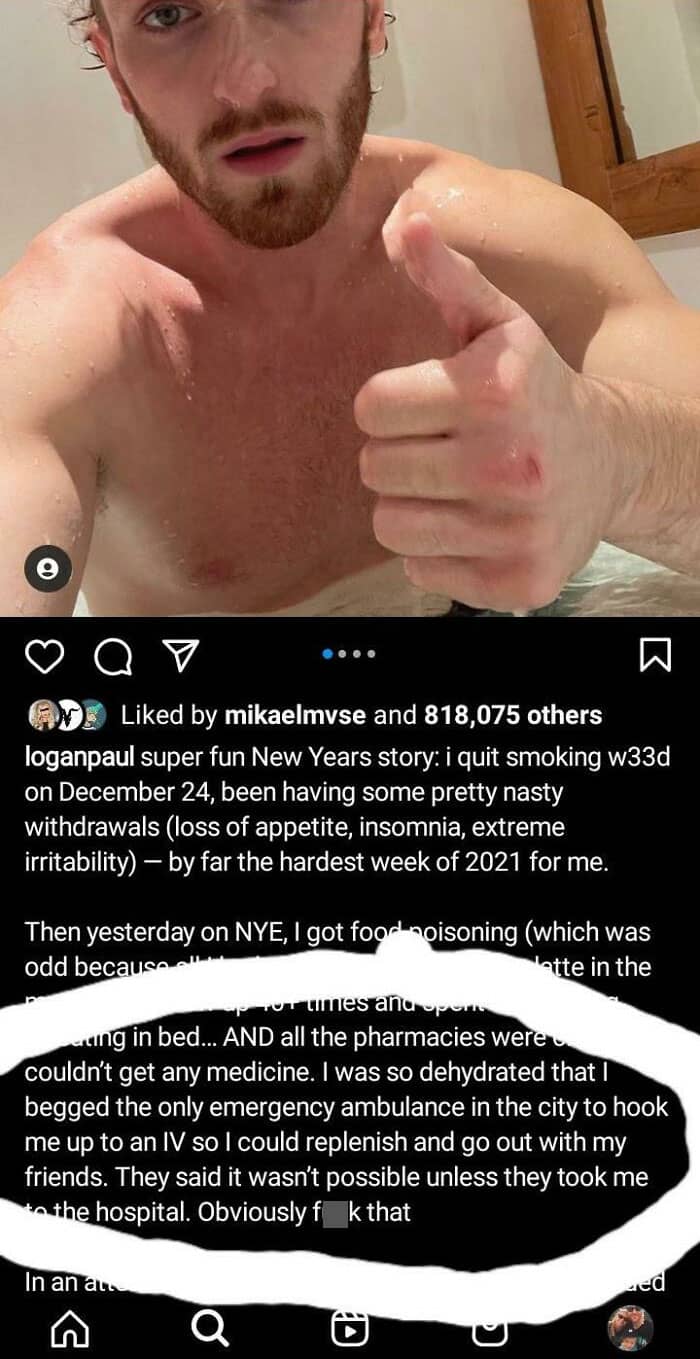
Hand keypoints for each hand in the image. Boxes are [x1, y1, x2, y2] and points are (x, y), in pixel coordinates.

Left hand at [354, 209, 623, 611]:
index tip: (421, 407)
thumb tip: (403, 223)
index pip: (371, 409)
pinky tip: (472, 526)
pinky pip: (421, 572)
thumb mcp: (500, 325)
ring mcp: (515, 530)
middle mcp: (507, 463)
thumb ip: (447, 277)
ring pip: (391, 527)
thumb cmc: (535, 389)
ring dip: (410, 507)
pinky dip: (436, 554)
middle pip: (376, 469)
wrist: (612, 462)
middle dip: (397, 456)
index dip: (387, 406)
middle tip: (438, 450)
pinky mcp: (515, 582)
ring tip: (450, 490)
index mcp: (493, 391)